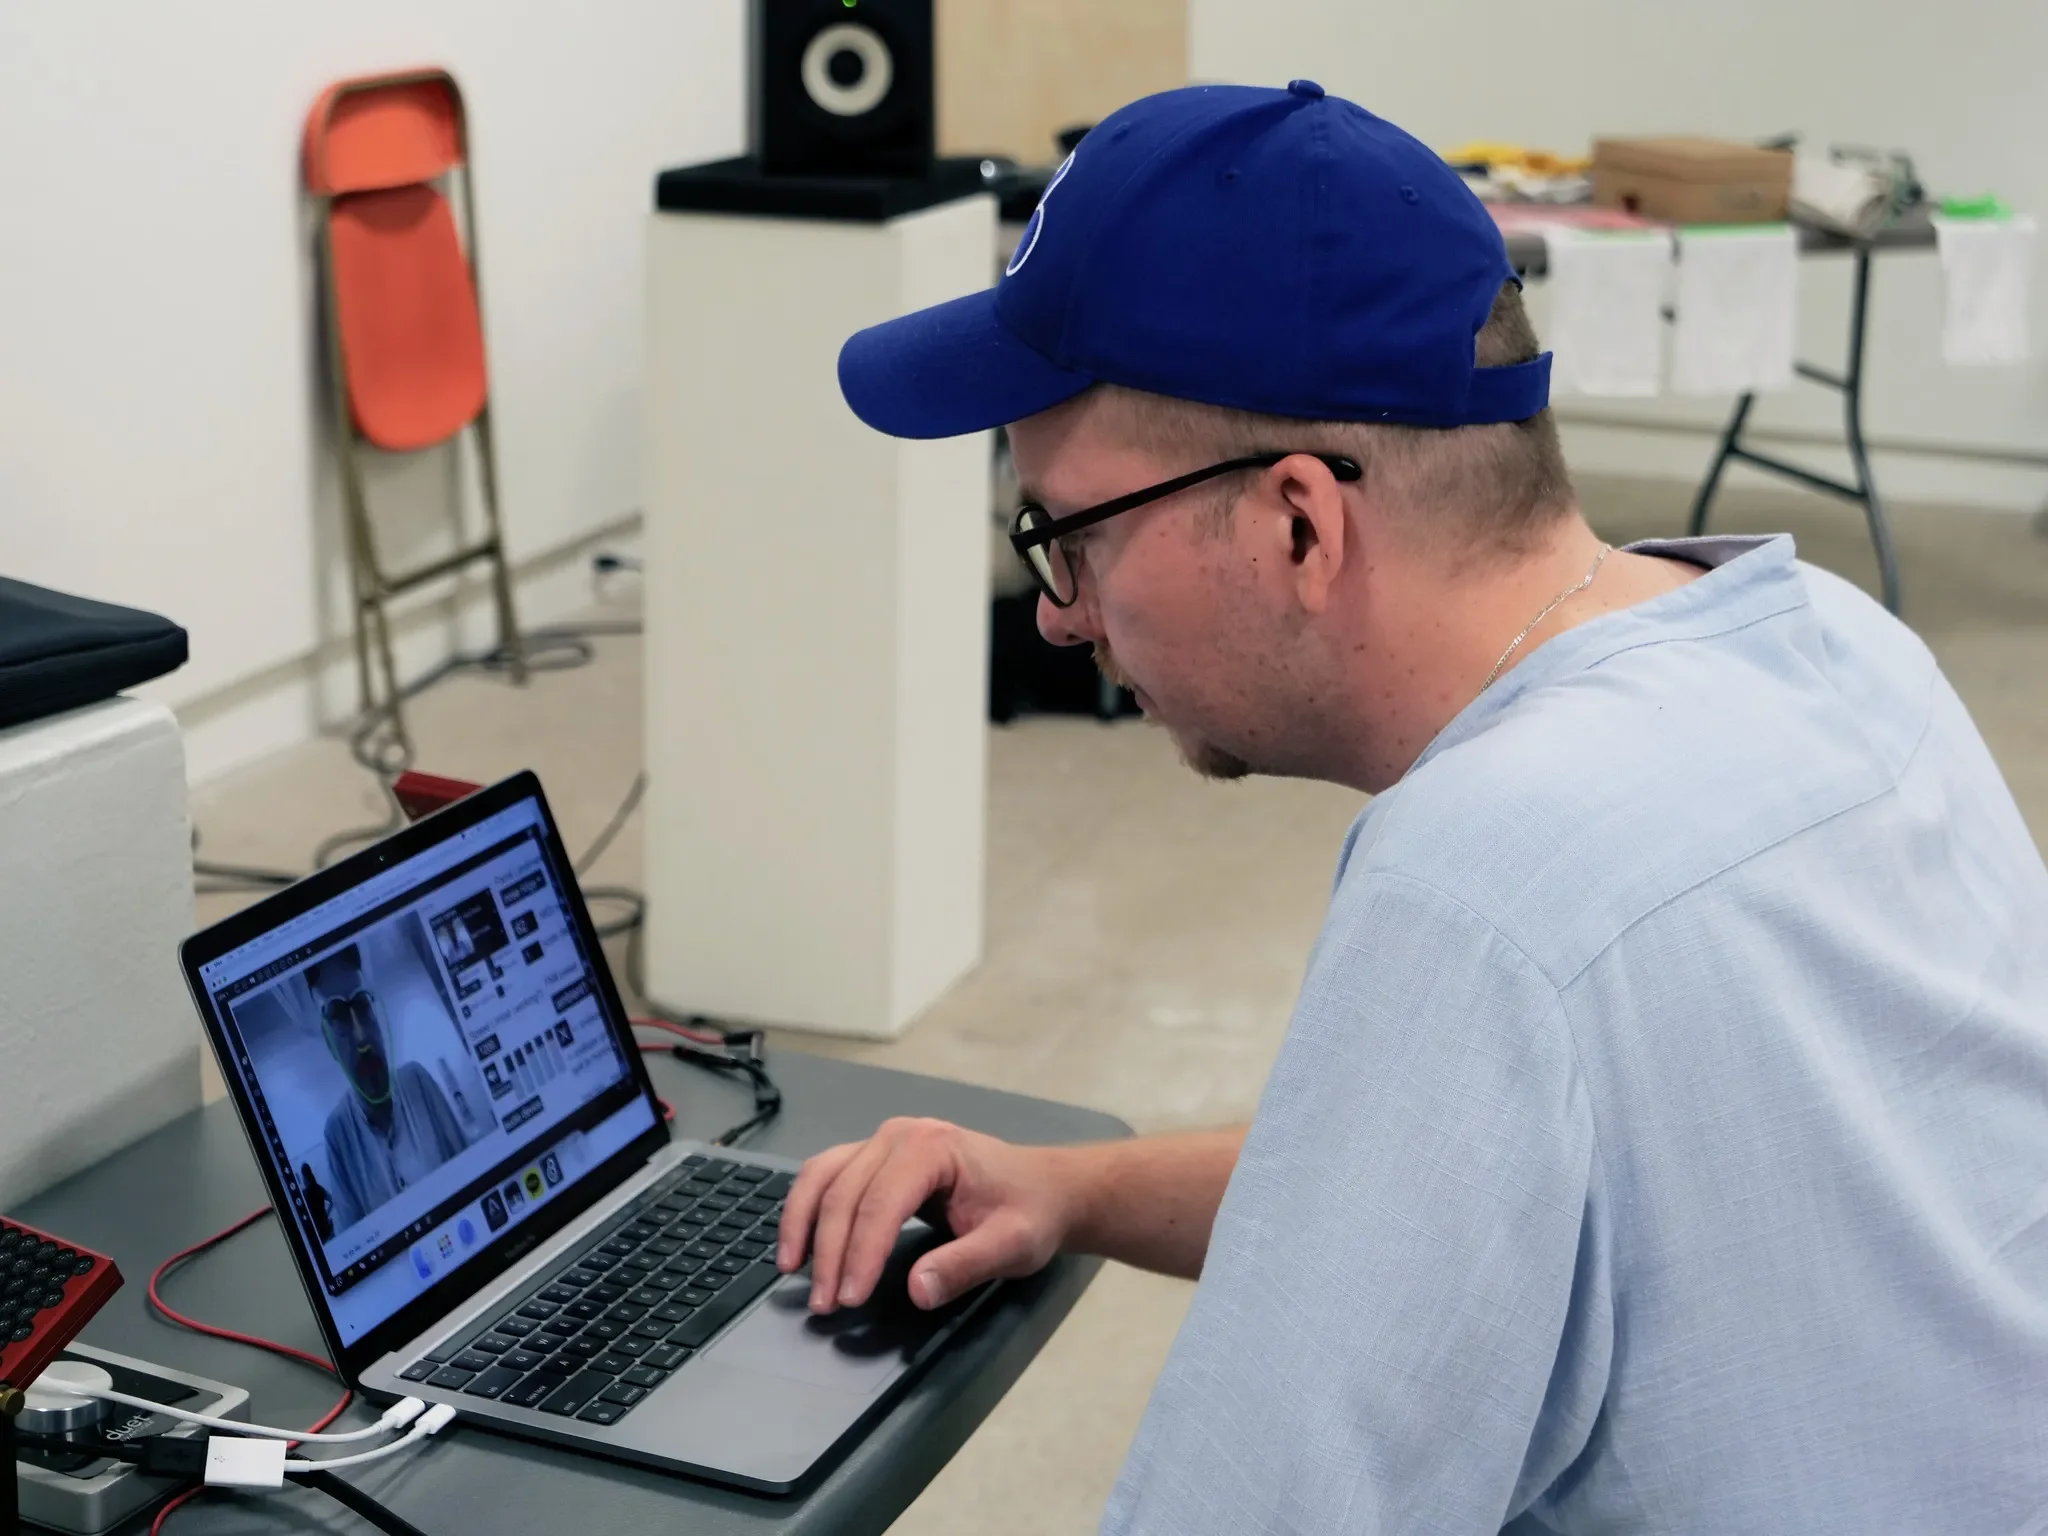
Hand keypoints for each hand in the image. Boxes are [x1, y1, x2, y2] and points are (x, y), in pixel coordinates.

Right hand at [777, 1118, 1076, 1313]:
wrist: (1043, 1187)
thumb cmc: (1030, 1211)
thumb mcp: (1012, 1244)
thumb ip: (964, 1266)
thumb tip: (916, 1290)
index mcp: (932, 1148)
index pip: (881, 1204)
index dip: (860, 1254)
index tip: (849, 1300)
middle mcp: (899, 1135)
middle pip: (845, 1192)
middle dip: (829, 1252)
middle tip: (824, 1306)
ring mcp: (883, 1141)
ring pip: (823, 1177)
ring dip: (802, 1225)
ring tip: (793, 1274)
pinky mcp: (874, 1156)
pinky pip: (826, 1175)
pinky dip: (806, 1208)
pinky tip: (800, 1244)